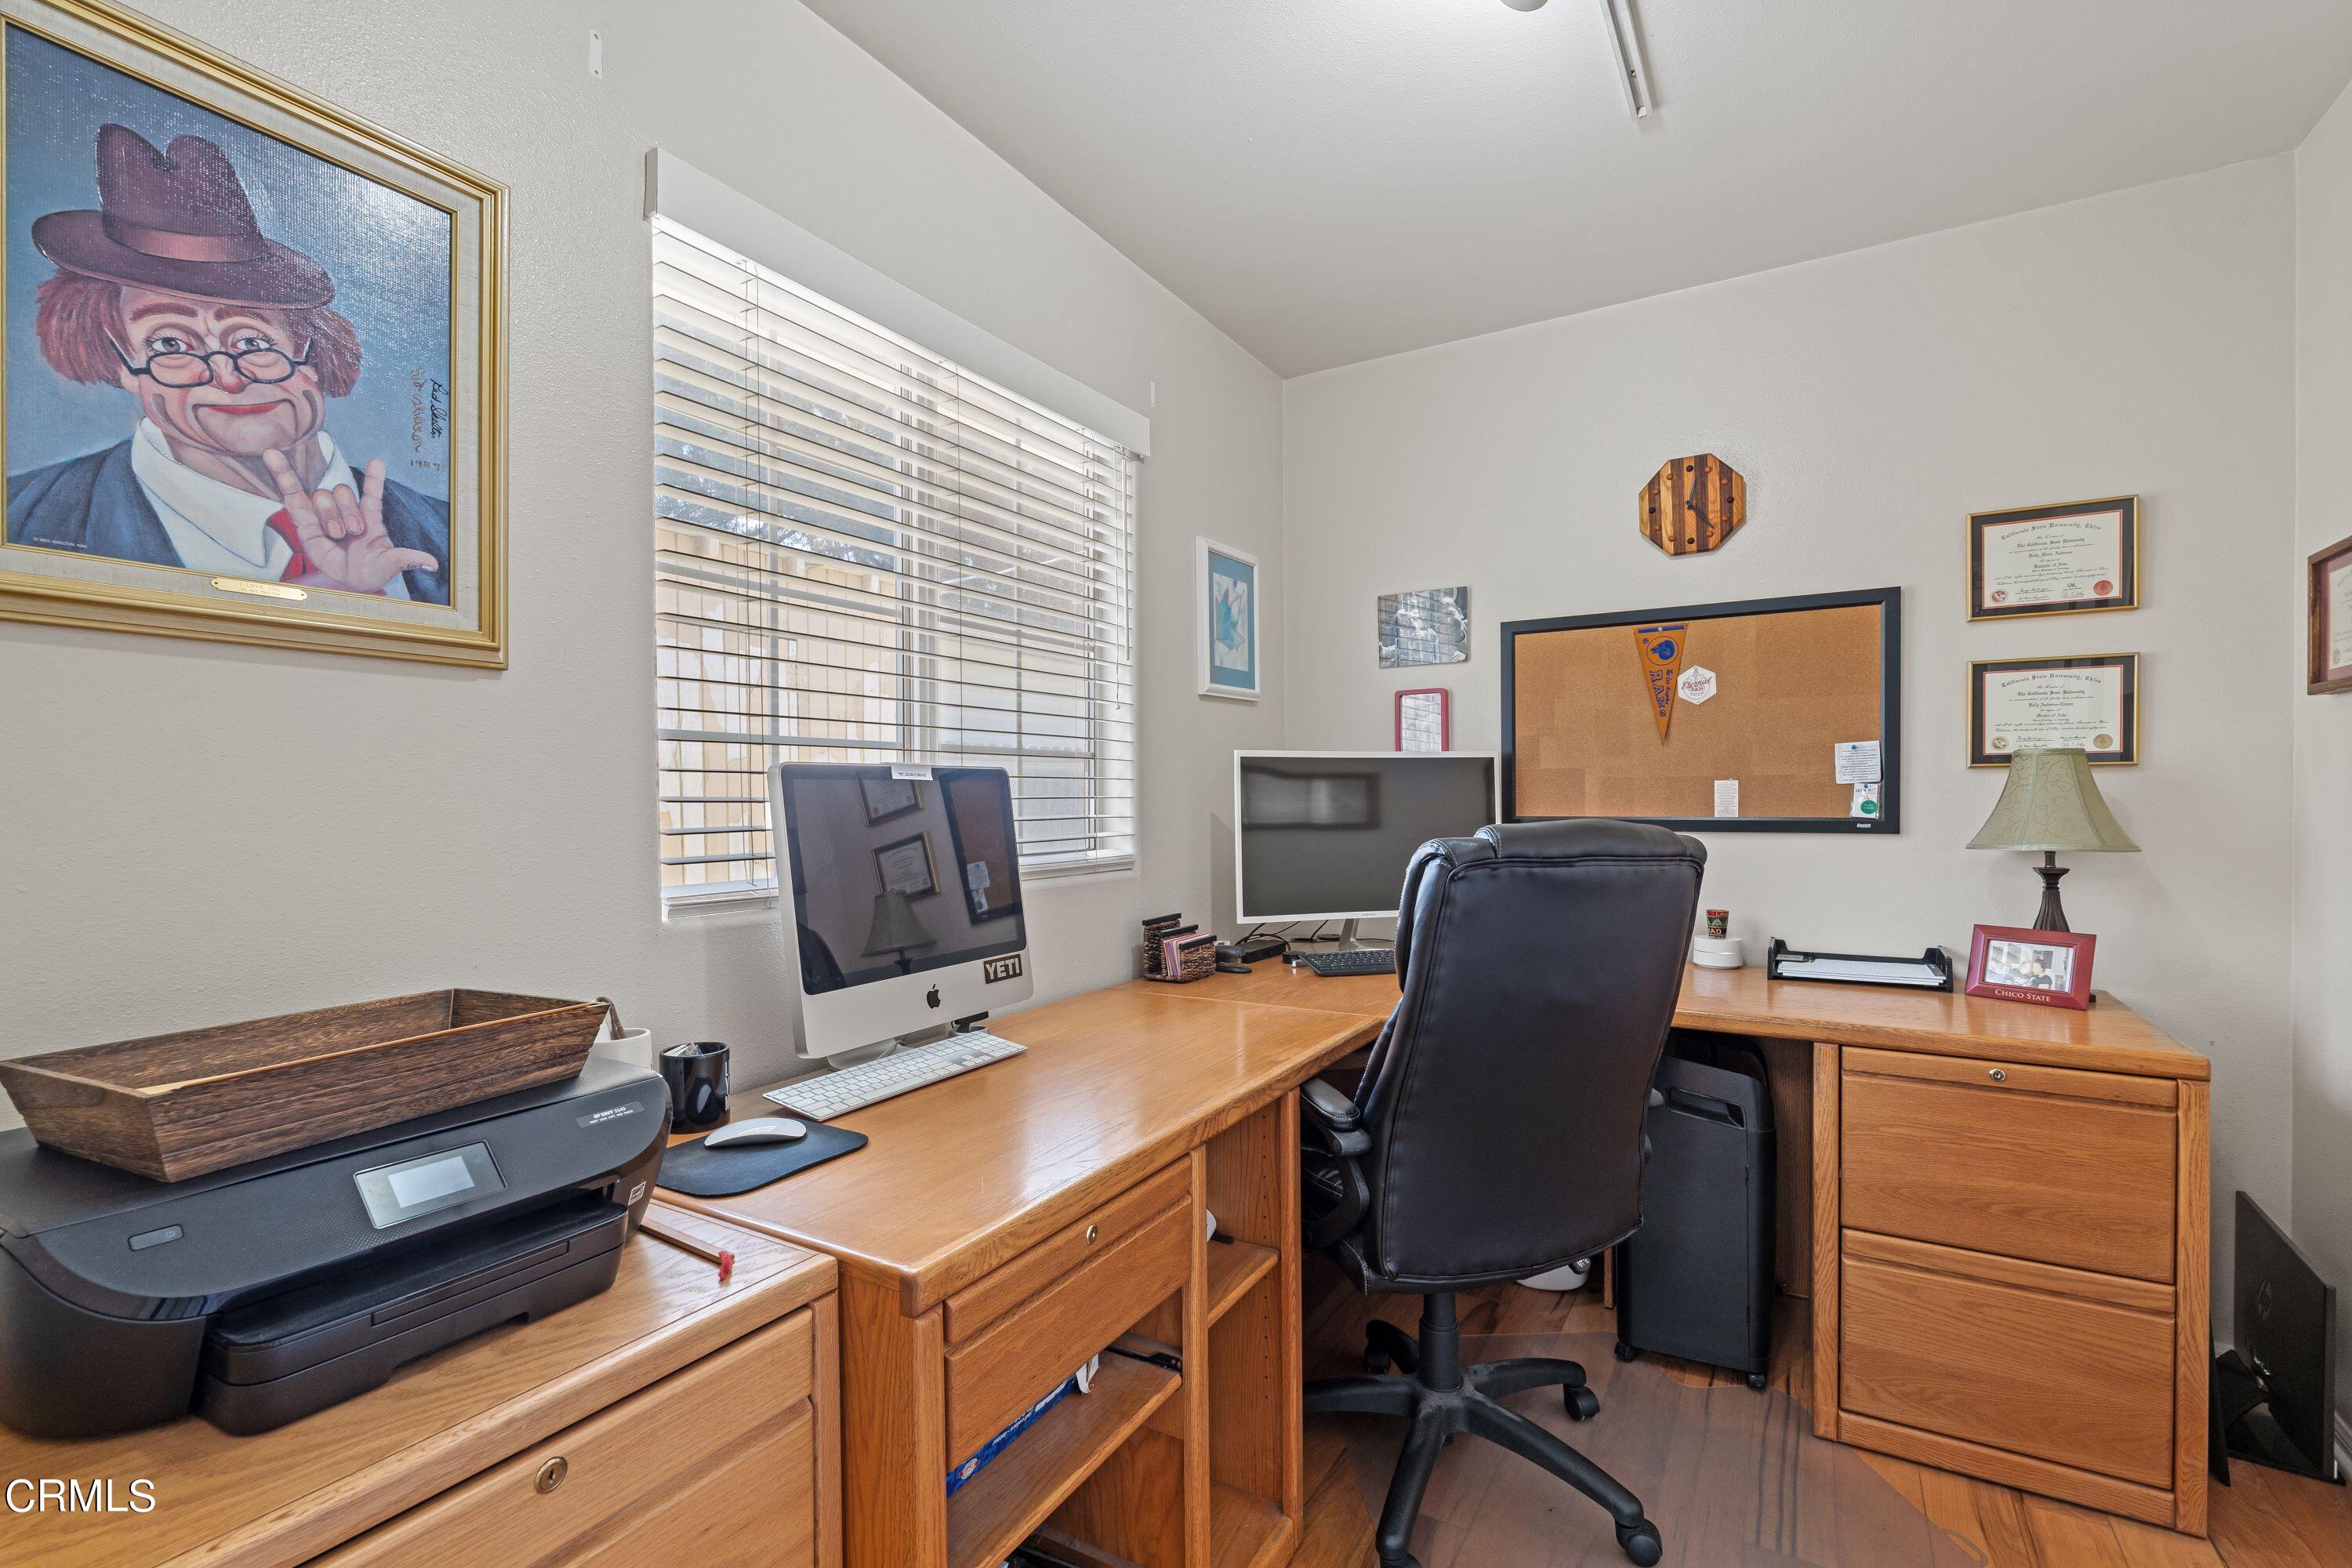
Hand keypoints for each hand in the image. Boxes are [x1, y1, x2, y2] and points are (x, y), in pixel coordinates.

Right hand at [261, 451, 436, 593]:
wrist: (346, 583)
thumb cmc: (370, 570)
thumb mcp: (389, 564)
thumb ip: (406, 558)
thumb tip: (433, 563)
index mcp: (369, 519)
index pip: (371, 494)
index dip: (374, 478)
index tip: (378, 461)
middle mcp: (346, 513)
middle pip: (342, 492)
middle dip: (347, 511)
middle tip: (351, 534)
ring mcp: (324, 515)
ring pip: (322, 496)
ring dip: (329, 515)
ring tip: (335, 535)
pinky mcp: (304, 523)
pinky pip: (293, 496)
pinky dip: (284, 476)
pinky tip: (273, 456)